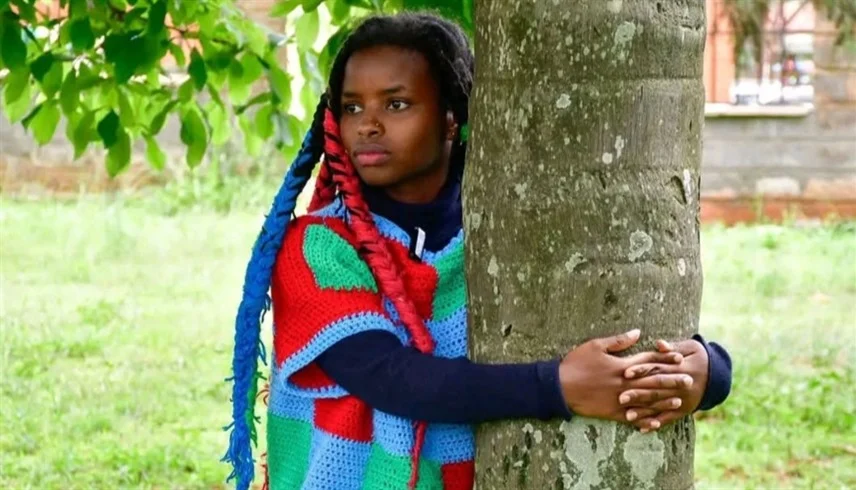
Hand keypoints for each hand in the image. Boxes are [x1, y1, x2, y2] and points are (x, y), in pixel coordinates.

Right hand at [559, 329, 684, 422]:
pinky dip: (645, 420)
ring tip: (679, 401)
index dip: (665, 359)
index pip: (648, 361)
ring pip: (646, 401)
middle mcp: (624, 383)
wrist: (559, 386)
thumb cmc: (576, 363)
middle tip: (689, 381)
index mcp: (621, 366)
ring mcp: (619, 399)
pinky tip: (657, 422)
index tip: (679, 358)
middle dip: (672, 381)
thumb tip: (637, 332)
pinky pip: (633, 417)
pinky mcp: (612, 412)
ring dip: (664, 401)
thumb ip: (618, 341)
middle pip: (653, 382)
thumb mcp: (595, 345)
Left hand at [620, 339, 708, 431]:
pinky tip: (643, 429)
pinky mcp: (683, 410)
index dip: (642, 370)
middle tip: (621, 397)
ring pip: (660, 406)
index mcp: (679, 368)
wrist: (718, 376)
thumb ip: (673, 347)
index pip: (657, 369)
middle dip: (638, 394)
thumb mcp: (690, 348)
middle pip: (656, 389)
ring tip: (628, 416)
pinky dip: (656, 424)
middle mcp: (680, 386)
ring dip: (644, 412)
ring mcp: (682, 400)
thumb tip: (659, 344)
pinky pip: (668, 418)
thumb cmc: (699, 357)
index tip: (626, 373)